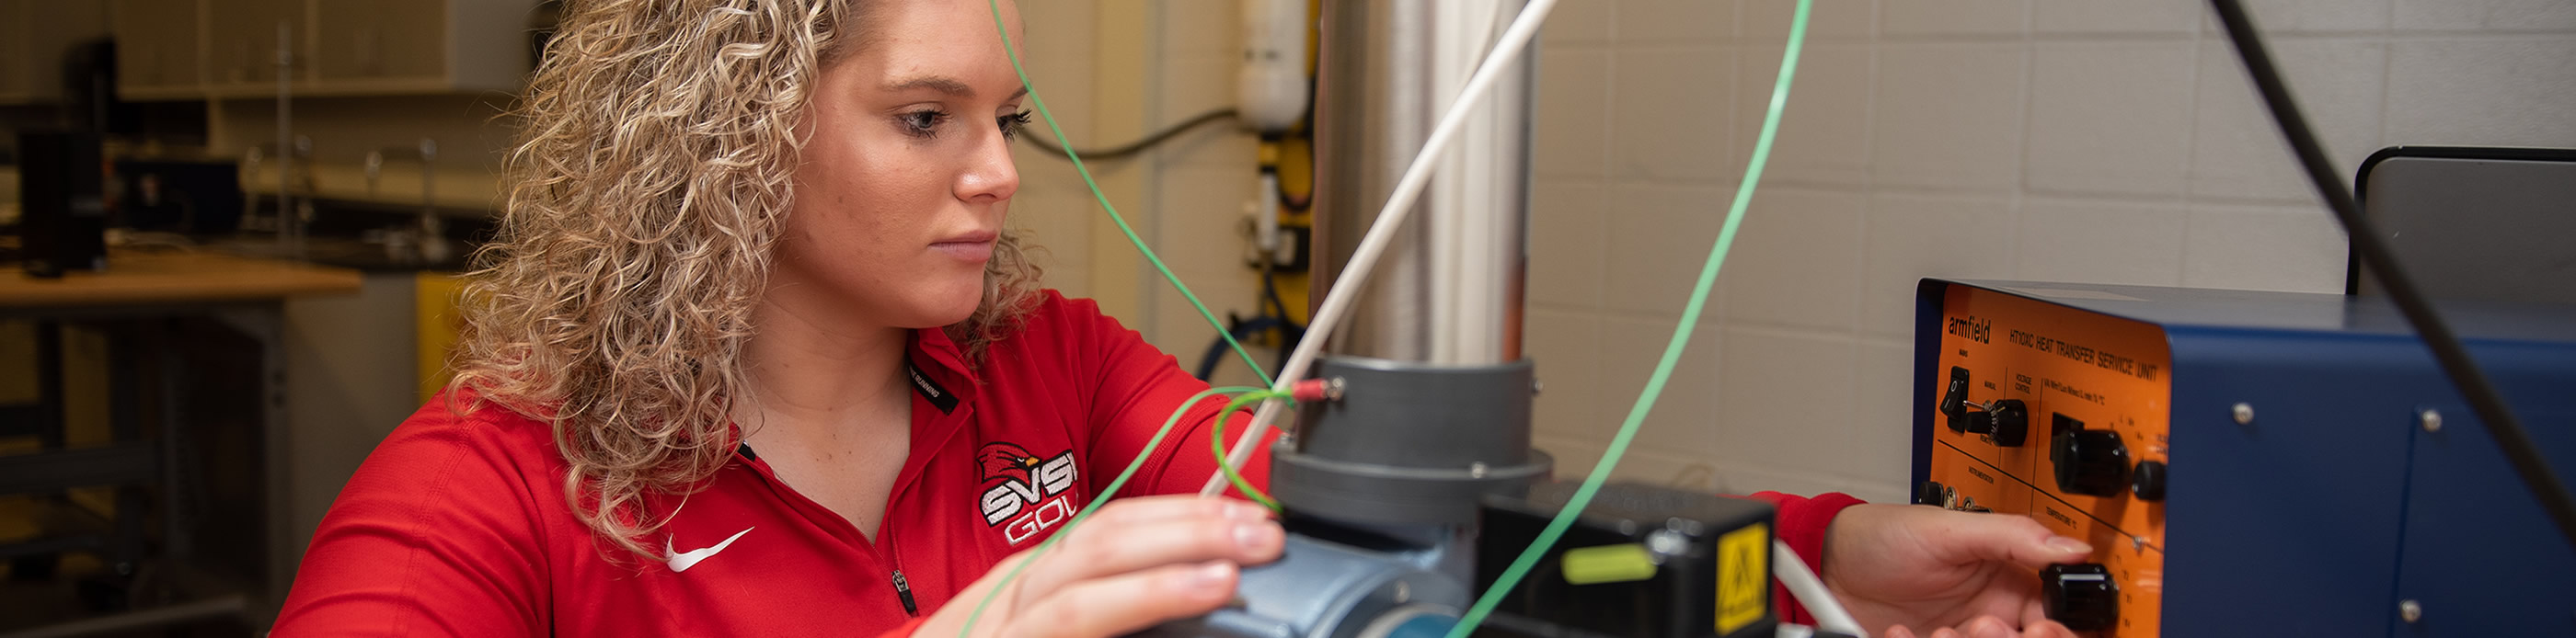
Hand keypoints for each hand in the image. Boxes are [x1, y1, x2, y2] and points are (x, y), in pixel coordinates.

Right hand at [914, 495, 1284, 637]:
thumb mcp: (1032, 628)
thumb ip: (1090, 608)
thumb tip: (1185, 590)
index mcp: (1024, 584)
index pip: (1106, 527)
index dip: (1178, 514)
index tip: (1243, 512)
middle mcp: (1007, 597)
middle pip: (1101, 536)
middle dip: (1187, 523)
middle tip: (1264, 526)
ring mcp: (998, 626)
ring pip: (1082, 577)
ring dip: (1167, 564)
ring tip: (1236, 563)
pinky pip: (1067, 626)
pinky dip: (1132, 606)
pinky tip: (1185, 600)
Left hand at [1820, 504, 2090, 637]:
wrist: (1828, 559)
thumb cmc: (1887, 535)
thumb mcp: (1950, 529)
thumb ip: (2013, 536)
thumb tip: (2074, 547)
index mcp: (2008, 587)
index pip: (2053, 619)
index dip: (2054, 628)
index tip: (2042, 627)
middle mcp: (1988, 619)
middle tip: (1983, 625)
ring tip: (1938, 630)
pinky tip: (1903, 631)